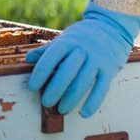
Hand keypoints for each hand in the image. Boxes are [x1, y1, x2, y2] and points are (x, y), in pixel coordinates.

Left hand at [25, 0, 139, 117]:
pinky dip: (92, 103)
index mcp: (67, 42)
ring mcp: (97, 60)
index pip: (50, 58)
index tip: (32, 87)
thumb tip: (27, 59)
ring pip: (82, 82)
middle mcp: (82, 50)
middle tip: (46, 103)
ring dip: (70, 99)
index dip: (39, 74)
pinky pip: (101, 89)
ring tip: (61, 110)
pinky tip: (84, 113)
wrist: (111, 26)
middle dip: (54, 90)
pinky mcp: (109, 69)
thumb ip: (47, 50)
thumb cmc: (82, 36)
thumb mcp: (64, 38)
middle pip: (66, 73)